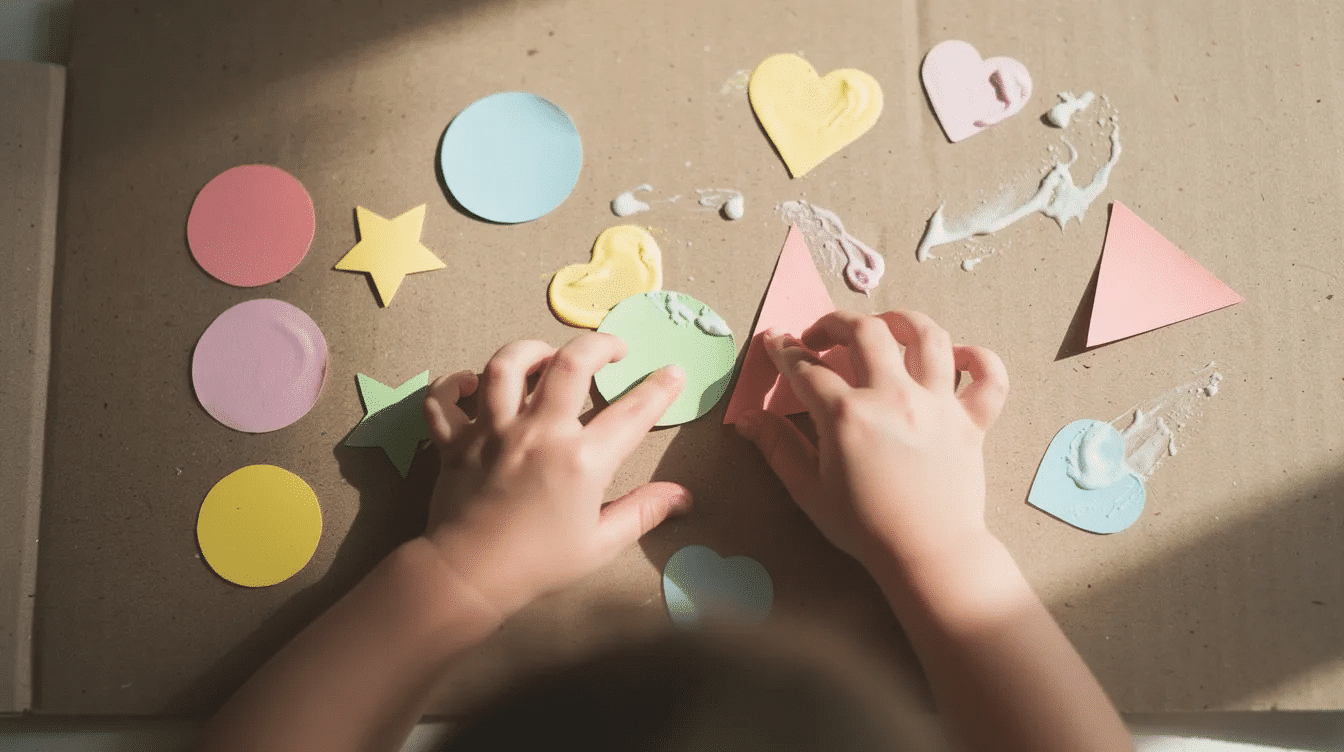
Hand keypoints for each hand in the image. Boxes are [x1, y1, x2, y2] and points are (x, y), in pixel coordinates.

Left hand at [420, 333, 689, 616]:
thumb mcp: (600, 544)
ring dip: (529, 351)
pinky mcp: (455, 441)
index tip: (673, 373)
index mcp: (581, 459)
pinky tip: (470, 382)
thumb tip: (682, 496)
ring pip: (505, 365)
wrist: (469, 576)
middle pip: (570, 363)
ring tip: (544, 355)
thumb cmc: (539, 564)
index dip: (659, 388)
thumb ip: (642, 512)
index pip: (632, 412)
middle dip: (598, 344)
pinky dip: (453, 384)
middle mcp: (538, 433)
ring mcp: (492, 432)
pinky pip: (444, 399)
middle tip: (611, 349)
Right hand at [734, 310, 1007, 571]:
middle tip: (821, 336)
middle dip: (835, 323)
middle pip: (864, 332)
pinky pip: (988, 377)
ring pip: (928, 336)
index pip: (806, 368)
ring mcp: (937, 405)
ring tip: (886, 326)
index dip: (784, 352)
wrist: (928, 554)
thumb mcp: (809, 490)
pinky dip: (978, 359)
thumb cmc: (865, 528)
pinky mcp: (972, 421)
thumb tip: (746, 419)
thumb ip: (777, 448)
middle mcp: (893, 397)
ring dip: (903, 320)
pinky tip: (958, 358)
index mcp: (847, 415)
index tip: (776, 343)